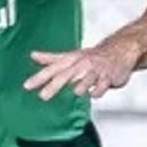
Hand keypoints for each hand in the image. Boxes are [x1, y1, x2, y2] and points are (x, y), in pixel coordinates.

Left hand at [23, 41, 137, 101]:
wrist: (120, 50)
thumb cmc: (92, 56)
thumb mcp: (71, 56)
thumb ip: (51, 58)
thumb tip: (33, 55)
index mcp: (71, 60)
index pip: (52, 69)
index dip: (39, 78)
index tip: (26, 86)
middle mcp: (82, 64)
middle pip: (66, 75)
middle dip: (54, 86)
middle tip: (43, 97)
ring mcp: (96, 70)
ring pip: (87, 78)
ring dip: (81, 85)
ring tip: (76, 92)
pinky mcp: (109, 77)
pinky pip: (103, 85)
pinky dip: (98, 90)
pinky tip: (94, 94)